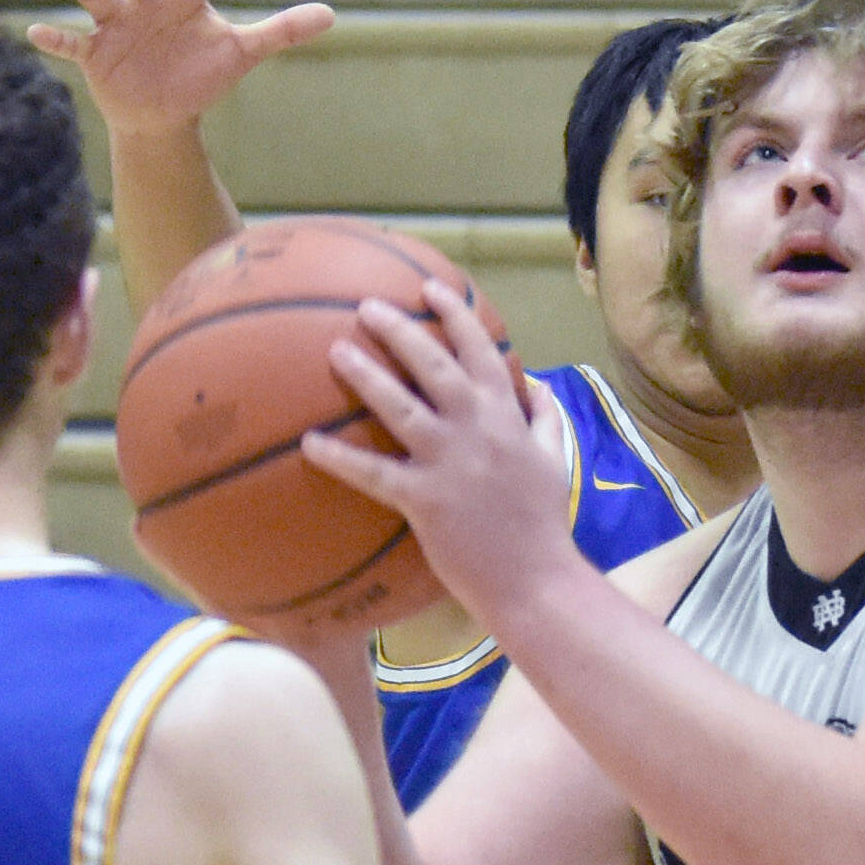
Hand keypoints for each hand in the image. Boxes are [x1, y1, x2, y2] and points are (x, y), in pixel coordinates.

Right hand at [29, 0, 333, 138]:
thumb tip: (331, 14)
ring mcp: (117, 24)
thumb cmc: (201, 75)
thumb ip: (282, 31)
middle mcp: (146, 0)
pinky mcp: (96, 54)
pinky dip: (56, 39)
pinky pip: (73, 43)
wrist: (164, 114)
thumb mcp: (243, 52)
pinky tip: (35, 31)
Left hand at [300, 283, 583, 629]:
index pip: (482, 351)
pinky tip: (309, 443)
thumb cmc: (543, 521)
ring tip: (336, 350)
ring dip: (368, 376)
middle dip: (402, 330)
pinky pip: (375, 473)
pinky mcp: (426, 500)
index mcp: (509, 416)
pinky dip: (341, 458)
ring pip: (402, 408)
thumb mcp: (555, 458)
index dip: (456, 314)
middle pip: (436, 366)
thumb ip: (546, 417)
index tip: (430, 286)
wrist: (535, 578)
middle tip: (367, 306)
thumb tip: (537, 384)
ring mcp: (451, 463)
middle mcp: (479, 429)